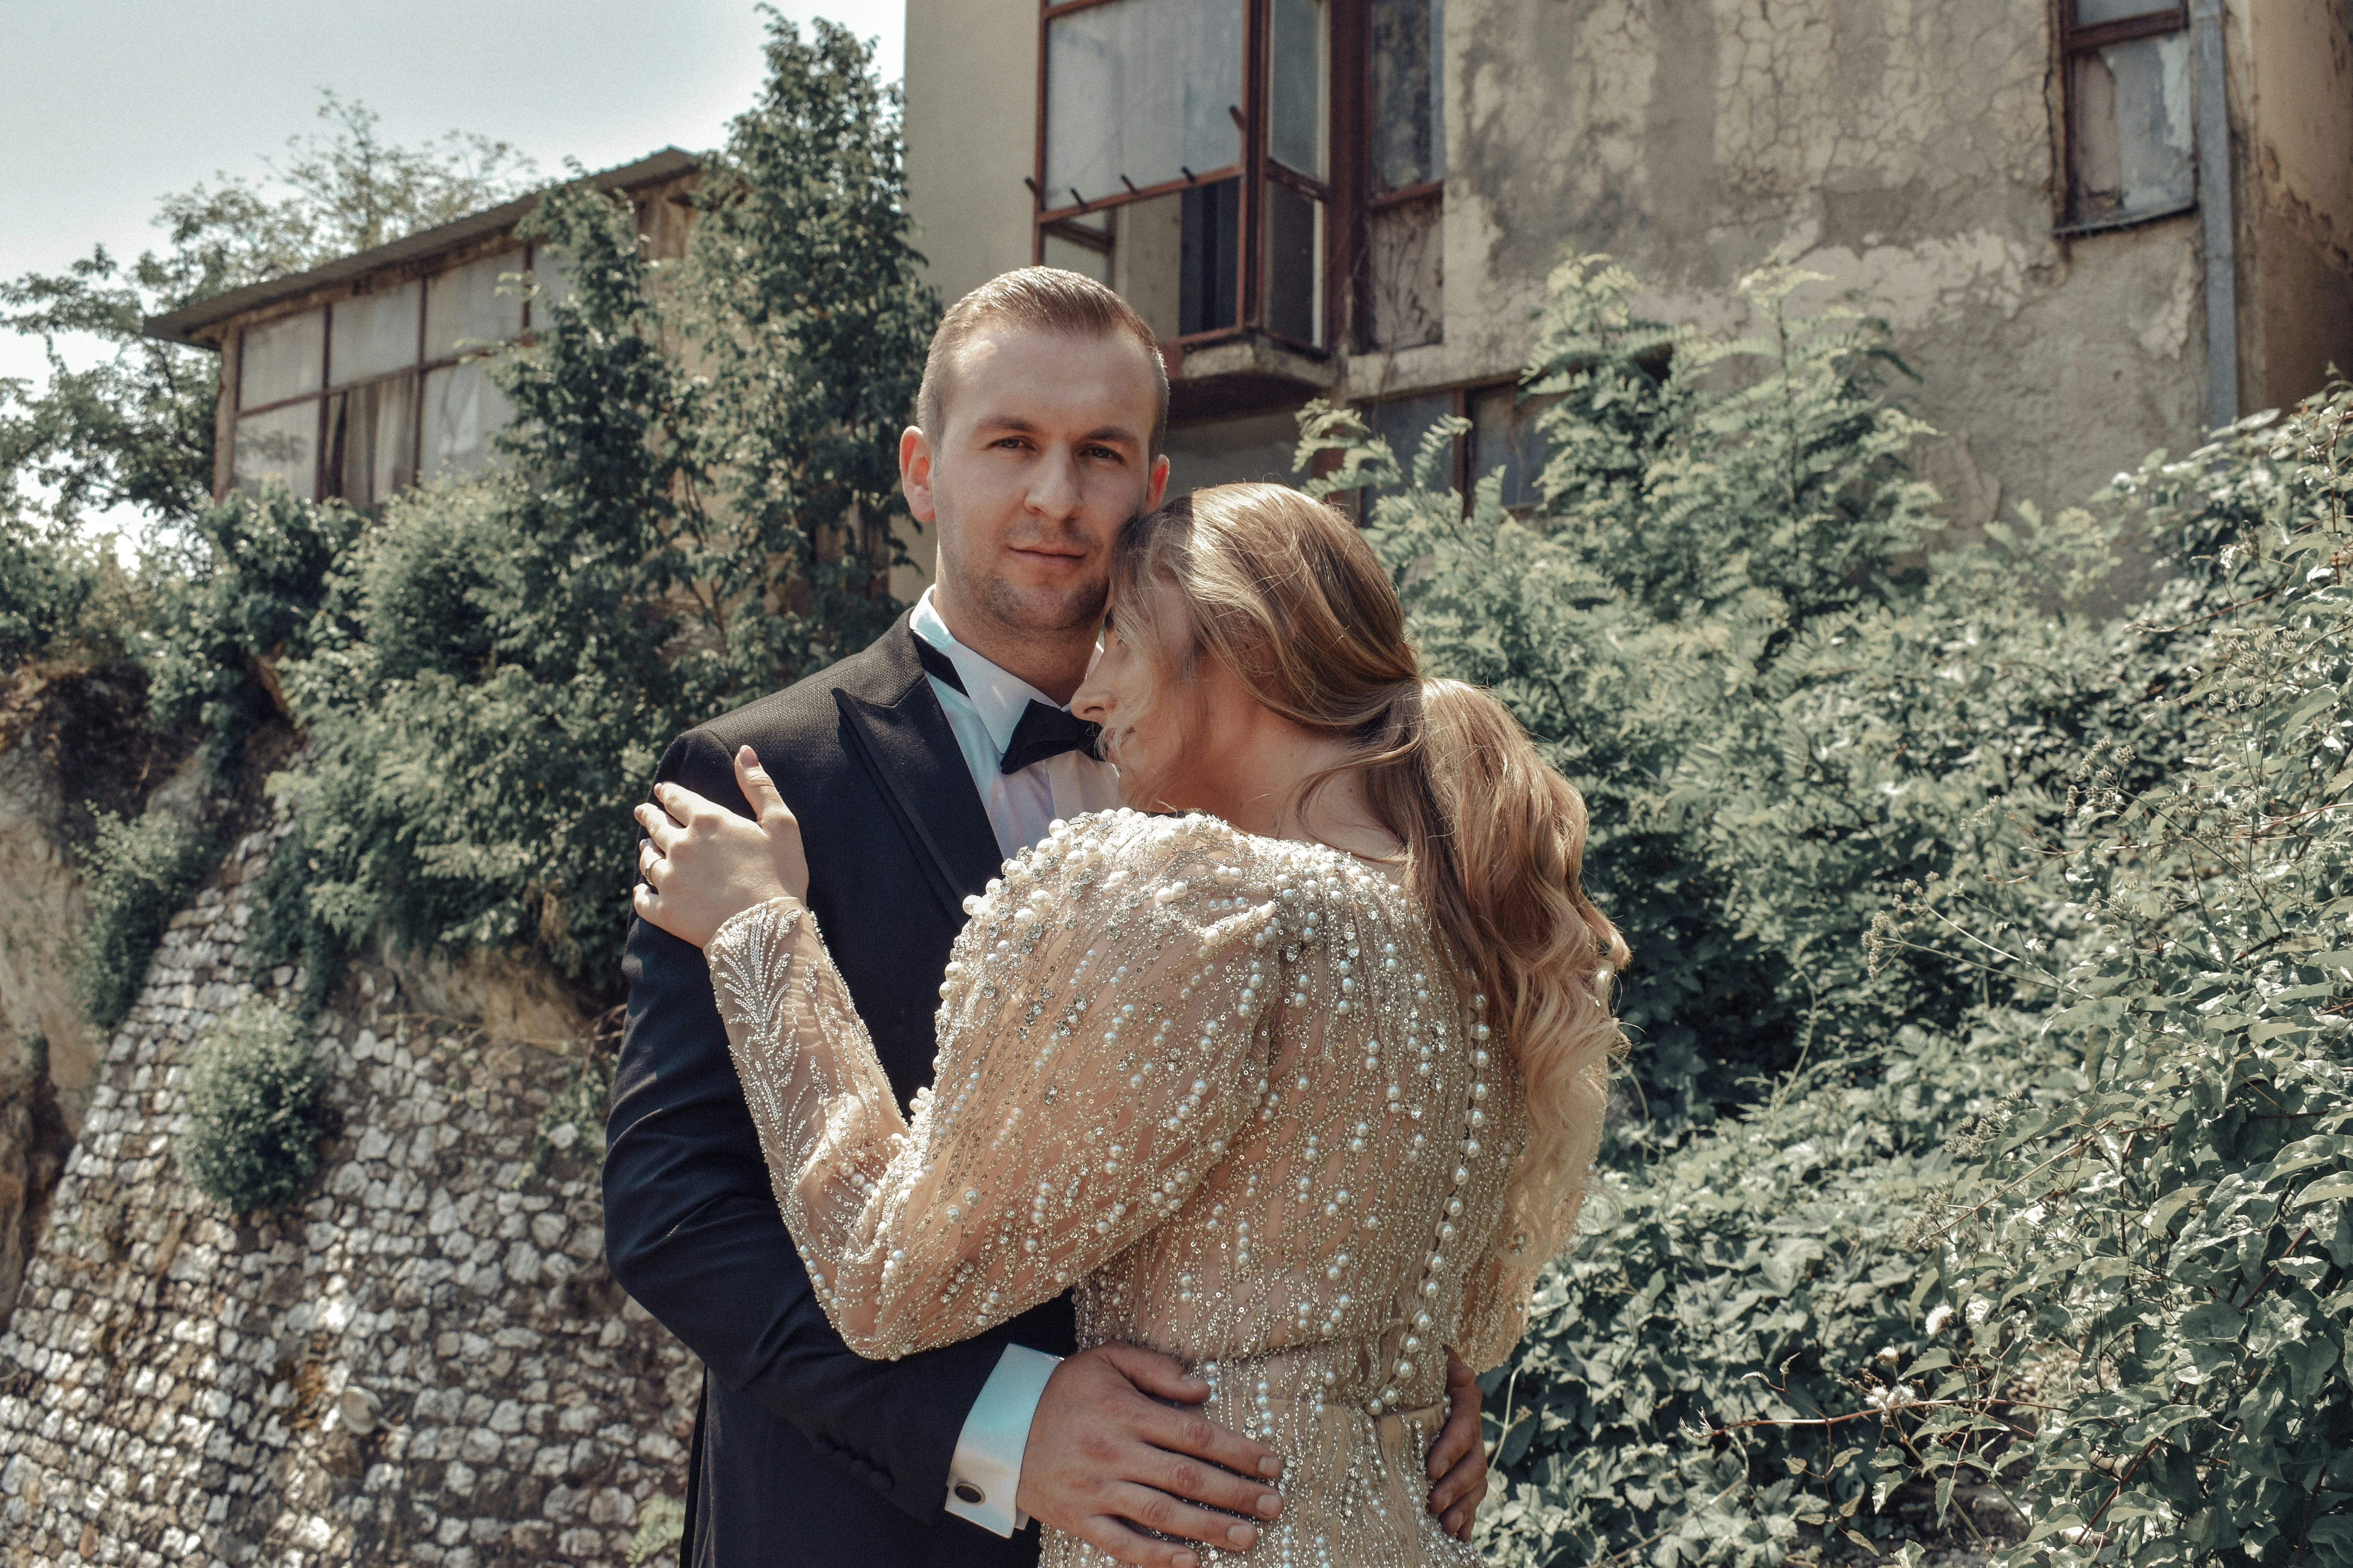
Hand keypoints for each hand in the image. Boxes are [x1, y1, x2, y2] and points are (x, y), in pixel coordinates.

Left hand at [631, 746, 810, 947]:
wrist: (766, 931)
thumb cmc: (780, 875)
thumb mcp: (780, 824)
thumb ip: (759, 786)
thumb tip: (743, 751)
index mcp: (707, 821)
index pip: (678, 799)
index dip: (668, 792)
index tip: (661, 789)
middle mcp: (680, 846)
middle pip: (657, 825)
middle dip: (649, 815)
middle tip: (642, 811)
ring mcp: (669, 880)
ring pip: (647, 859)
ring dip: (645, 850)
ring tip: (644, 847)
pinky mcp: (665, 911)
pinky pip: (643, 899)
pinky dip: (641, 893)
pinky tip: (640, 890)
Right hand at [1016, 1344, 1284, 1567]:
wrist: (1000, 1424)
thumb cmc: (1062, 1389)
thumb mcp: (1106, 1359)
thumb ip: (1156, 1368)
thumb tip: (1203, 1389)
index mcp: (1125, 1411)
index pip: (1195, 1434)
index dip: (1238, 1450)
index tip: (1273, 1463)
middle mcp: (1114, 1451)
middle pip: (1187, 1477)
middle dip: (1236, 1493)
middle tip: (1274, 1504)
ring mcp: (1096, 1489)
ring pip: (1162, 1514)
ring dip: (1209, 1528)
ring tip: (1249, 1537)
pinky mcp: (1079, 1519)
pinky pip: (1122, 1544)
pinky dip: (1157, 1557)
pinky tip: (1192, 1562)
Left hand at [1426, 1349, 1486, 1539]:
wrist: (1411, 1367)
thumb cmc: (1416, 1360)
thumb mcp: (1429, 1355)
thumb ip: (1445, 1361)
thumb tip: (1465, 1374)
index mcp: (1464, 1400)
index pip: (1464, 1426)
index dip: (1451, 1449)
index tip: (1431, 1469)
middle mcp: (1470, 1428)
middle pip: (1474, 1461)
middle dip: (1456, 1487)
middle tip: (1434, 1506)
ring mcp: (1468, 1451)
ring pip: (1476, 1483)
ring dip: (1464, 1507)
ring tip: (1447, 1528)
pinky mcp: (1460, 1468)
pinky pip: (1471, 1495)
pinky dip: (1467, 1516)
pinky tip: (1460, 1537)